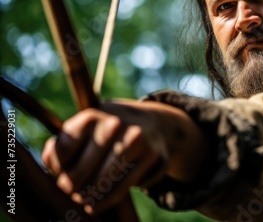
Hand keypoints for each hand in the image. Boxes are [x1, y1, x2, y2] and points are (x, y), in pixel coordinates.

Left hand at [41, 100, 207, 214]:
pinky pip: (126, 185)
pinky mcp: (154, 155)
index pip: (65, 149)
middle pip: (83, 168)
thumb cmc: (104, 133)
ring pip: (106, 179)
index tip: (60, 175)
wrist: (149, 123)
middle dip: (73, 185)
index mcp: (91, 116)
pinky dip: (110, 198)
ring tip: (84, 202)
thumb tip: (52, 161)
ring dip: (92, 195)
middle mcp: (115, 124)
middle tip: (71, 192)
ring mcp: (137, 139)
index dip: (58, 167)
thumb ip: (61, 147)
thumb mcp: (83, 131)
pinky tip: (100, 203)